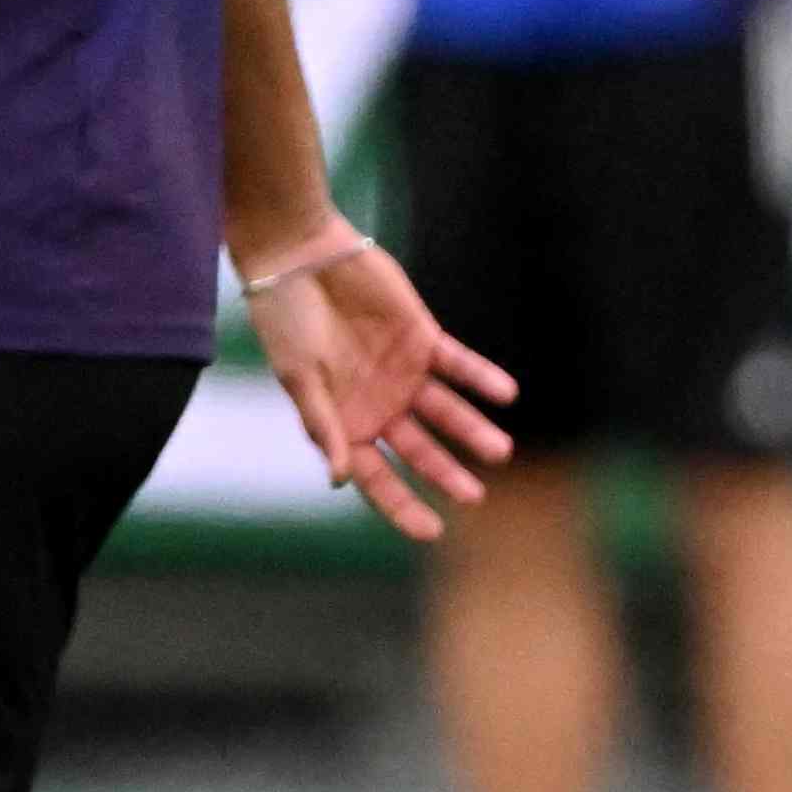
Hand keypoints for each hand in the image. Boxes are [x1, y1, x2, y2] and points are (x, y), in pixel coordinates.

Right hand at [240, 224, 514, 543]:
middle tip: (475, 497)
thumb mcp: (300, 378)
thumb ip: (323, 426)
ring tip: (500, 452)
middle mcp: (377, 406)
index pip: (376, 477)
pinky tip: (506, 395)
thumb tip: (339, 480)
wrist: (300, 259)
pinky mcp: (423, 338)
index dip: (402, 506)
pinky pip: (459, 364)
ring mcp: (403, 374)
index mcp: (342, 424)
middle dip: (446, 474)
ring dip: (472, 431)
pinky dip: (481, 378)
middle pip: (419, 451)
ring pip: (446, 412)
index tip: (432, 532)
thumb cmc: (286, 321)